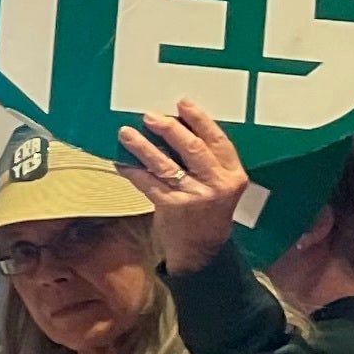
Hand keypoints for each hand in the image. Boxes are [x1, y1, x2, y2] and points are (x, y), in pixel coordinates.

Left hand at [118, 102, 250, 273]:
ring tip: (125, 133)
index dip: (200, 119)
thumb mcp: (219, 185)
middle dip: (170, 128)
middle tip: (149, 115)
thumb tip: (174, 125)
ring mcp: (195, 197)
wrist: (202, 251)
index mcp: (233, 175)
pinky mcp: (173, 208)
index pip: (219, 141)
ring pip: (166, 165)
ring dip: (143, 147)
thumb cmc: (208, 211)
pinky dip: (133, 171)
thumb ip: (208, 161)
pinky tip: (120, 161)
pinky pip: (148, 184)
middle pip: (193, 149)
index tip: (182, 102)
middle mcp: (217, 185)